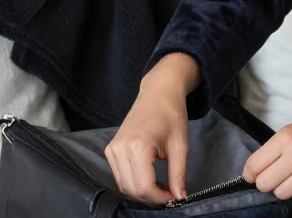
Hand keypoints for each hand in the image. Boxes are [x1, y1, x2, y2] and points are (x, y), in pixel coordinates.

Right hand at [105, 54, 200, 204]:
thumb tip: (179, 197)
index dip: (160, 198)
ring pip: (123, 185)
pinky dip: (133, 182)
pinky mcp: (111, 149)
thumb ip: (178, 175)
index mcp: (137, 147)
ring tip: (161, 186)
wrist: (158, 92)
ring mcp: (112, 149)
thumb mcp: (180, 146)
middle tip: (169, 194)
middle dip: (151, 197)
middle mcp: (120, 149)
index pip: (144, 187)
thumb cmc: (171, 114)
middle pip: (131, 189)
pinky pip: (119, 175)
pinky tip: (149, 178)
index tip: (174, 198)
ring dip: (141, 192)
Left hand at [242, 100, 291, 201]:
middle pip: (265, 184)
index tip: (252, 176)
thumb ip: (277, 148)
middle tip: (273, 178)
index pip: (254, 165)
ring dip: (283, 189)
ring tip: (291, 178)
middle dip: (265, 183)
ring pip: (281, 193)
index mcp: (286, 138)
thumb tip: (259, 168)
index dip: (250, 174)